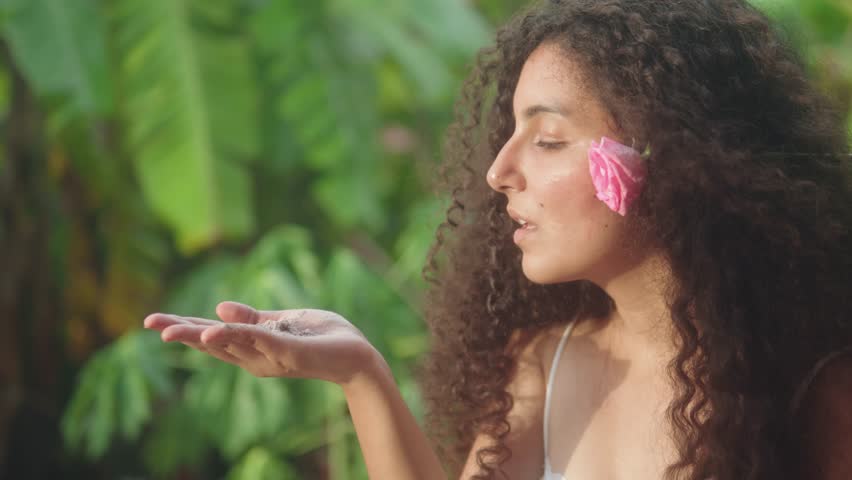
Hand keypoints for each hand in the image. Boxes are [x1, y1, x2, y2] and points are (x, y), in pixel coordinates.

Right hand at [143, 301, 382, 385]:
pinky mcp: (288, 352)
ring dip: (197, 335)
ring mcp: (270, 357)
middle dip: (179, 333)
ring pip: (228, 343)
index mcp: (252, 344)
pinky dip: (234, 334)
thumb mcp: (281, 321)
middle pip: (211, 343)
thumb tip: (217, 307)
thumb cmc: (321, 336)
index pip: (211, 335)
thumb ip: (251, 318)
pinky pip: (258, 340)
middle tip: (148, 325)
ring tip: (168, 332)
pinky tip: (211, 329)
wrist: (356, 355)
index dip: (182, 327)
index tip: (150, 322)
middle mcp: (255, 357)